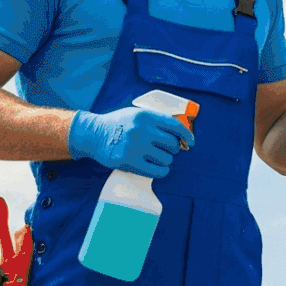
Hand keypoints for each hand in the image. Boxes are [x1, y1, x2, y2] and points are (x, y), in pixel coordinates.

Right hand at [69, 105, 191, 175]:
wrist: (94, 134)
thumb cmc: (118, 124)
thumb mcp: (136, 114)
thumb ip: (156, 120)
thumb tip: (181, 134)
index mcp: (146, 116)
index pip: (175, 126)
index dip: (187, 135)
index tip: (190, 143)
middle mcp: (142, 130)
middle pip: (173, 144)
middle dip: (173, 149)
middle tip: (165, 150)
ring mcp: (136, 146)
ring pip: (167, 159)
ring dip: (165, 161)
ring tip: (156, 158)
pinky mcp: (130, 162)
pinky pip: (158, 171)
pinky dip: (162, 171)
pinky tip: (157, 168)